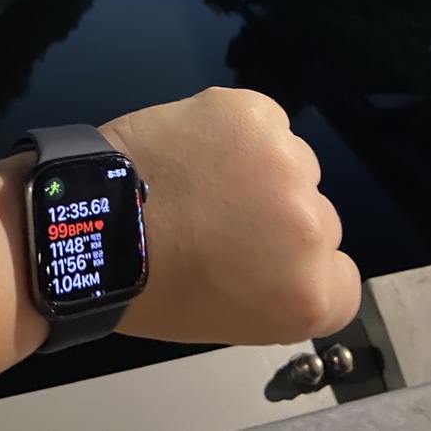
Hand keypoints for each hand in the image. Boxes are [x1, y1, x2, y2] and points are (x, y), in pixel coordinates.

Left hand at [100, 86, 359, 345]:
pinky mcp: (255, 113)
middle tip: (223, 220)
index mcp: (310, 295)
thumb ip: (279, 285)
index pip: (340, 276)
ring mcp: (287, 163)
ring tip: (203, 179)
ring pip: (296, 162)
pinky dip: (239, 130)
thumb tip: (283, 252)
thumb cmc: (152, 284)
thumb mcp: (232, 316)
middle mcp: (313, 227)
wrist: (90, 224)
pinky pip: (267, 120)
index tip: (260, 261)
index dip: (295, 267)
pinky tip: (198, 145)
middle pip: (320, 216)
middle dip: (279, 218)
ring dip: (262, 169)